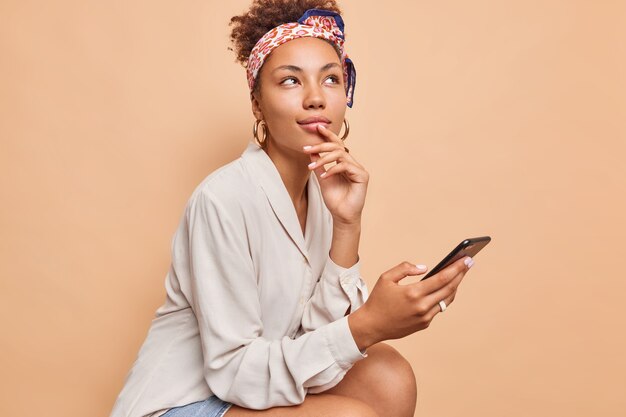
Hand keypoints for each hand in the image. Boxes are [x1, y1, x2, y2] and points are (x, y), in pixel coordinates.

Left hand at [302, 124, 367, 224]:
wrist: (342, 216)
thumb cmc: (335, 200)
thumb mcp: (322, 179)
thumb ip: (319, 165)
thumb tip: (311, 152)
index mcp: (344, 163)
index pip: (337, 145)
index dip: (328, 135)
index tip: (317, 128)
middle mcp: (352, 164)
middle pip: (338, 147)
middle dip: (321, 146)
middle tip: (307, 148)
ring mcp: (358, 169)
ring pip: (341, 154)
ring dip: (324, 158)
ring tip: (312, 166)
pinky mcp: (362, 176)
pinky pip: (345, 166)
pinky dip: (332, 170)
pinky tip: (323, 177)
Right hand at [348, 256, 473, 350]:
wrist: (371, 326)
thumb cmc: (377, 300)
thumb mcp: (386, 278)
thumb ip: (405, 268)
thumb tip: (425, 268)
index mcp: (413, 293)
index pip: (442, 278)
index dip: (457, 268)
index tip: (466, 259)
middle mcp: (422, 306)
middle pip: (449, 288)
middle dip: (461, 274)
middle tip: (469, 263)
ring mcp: (425, 317)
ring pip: (447, 299)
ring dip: (455, 286)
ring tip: (459, 274)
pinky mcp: (424, 324)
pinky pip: (438, 308)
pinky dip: (444, 297)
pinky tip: (446, 288)